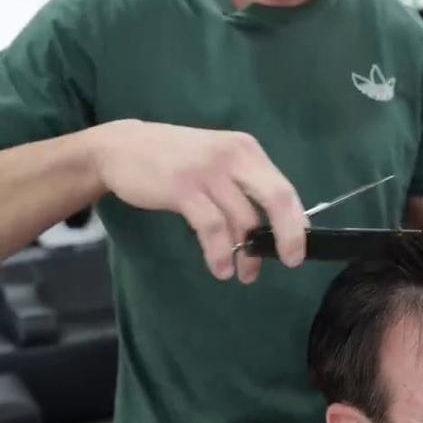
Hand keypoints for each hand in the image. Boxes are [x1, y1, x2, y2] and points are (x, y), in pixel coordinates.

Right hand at [91, 120, 306, 282]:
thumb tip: (270, 229)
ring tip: (243, 274)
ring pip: (242, 218)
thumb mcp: (216, 163)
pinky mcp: (183, 187)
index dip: (296, 220)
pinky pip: (212, 226)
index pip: (284, 187)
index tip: (300, 248)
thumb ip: (242, 187)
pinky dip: (220, 252)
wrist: (122, 147)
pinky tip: (220, 268)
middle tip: (291, 262)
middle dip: (288, 234)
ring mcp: (208, 170)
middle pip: (275, 198)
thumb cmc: (174, 161)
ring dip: (247, 253)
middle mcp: (233, 156)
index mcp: (246, 150)